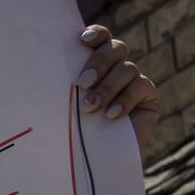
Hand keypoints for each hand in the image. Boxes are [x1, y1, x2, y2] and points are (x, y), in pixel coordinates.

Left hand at [75, 26, 160, 148]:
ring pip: (127, 68)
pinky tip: (111, 116)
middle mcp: (116, 67)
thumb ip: (66, 83)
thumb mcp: (65, 104)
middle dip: (99, 63)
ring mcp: (134, 80)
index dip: (96, 33)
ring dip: (107, 88)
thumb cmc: (73, 130)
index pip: (100, 38)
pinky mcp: (148, 96)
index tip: (82, 40)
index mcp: (95, 63)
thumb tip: (46, 63)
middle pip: (116, 48)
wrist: (93, 160)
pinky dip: (124, 100)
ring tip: (90, 108)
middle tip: (83, 84)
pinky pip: (140, 86)